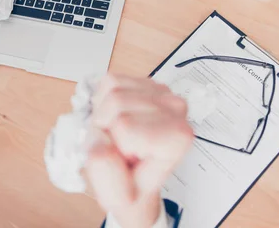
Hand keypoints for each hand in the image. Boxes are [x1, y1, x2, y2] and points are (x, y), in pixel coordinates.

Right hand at [86, 75, 192, 227]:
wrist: (133, 178)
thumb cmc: (130, 186)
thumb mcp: (117, 198)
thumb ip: (108, 177)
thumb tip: (103, 148)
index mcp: (177, 137)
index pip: (125, 125)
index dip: (115, 145)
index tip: (127, 159)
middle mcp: (176, 108)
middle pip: (116, 102)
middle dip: (106, 128)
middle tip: (118, 148)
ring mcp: (161, 91)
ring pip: (111, 90)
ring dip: (104, 116)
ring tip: (118, 135)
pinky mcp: (144, 81)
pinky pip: (108, 82)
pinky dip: (102, 102)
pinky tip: (116, 119)